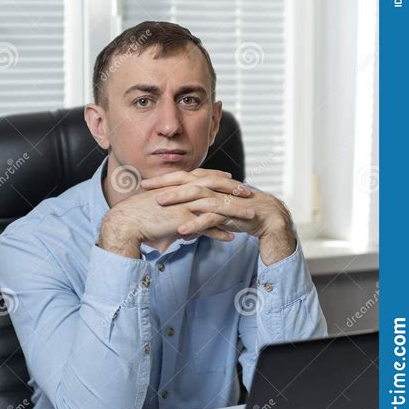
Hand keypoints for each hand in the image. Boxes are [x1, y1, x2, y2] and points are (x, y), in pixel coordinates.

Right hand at [101, 169, 254, 247]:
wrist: (126, 222)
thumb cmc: (140, 216)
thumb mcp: (160, 208)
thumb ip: (173, 210)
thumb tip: (182, 221)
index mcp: (178, 185)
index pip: (202, 177)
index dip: (217, 177)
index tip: (230, 179)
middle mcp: (183, 192)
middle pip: (215, 187)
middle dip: (233, 190)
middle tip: (249, 192)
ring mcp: (184, 205)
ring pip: (216, 205)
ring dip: (235, 211)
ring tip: (250, 217)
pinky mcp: (183, 219)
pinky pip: (206, 225)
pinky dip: (220, 231)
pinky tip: (231, 238)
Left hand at [142, 169, 295, 264]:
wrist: (264, 216)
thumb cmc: (236, 210)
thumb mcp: (213, 206)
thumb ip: (196, 206)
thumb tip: (177, 215)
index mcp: (208, 183)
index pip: (182, 177)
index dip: (163, 179)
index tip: (144, 182)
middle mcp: (213, 187)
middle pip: (185, 181)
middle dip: (164, 183)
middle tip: (144, 187)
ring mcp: (221, 198)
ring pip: (196, 195)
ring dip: (177, 198)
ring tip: (159, 203)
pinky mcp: (229, 212)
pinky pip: (210, 218)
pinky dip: (196, 224)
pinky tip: (183, 231)